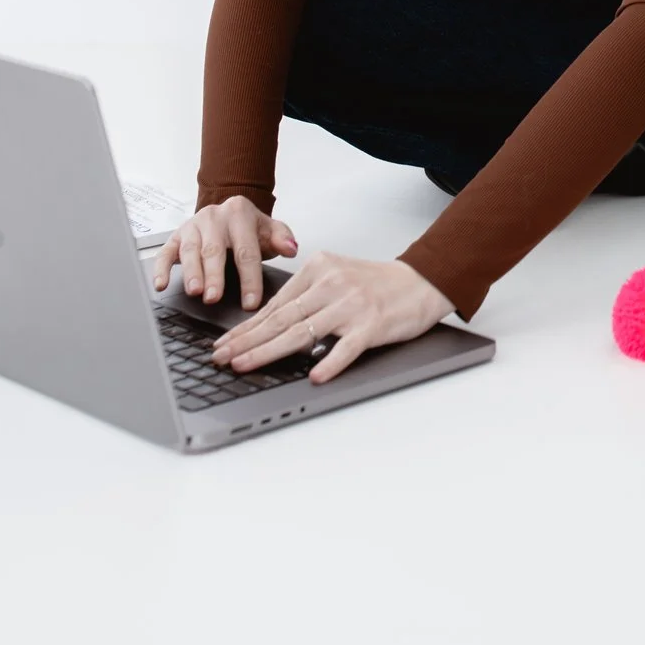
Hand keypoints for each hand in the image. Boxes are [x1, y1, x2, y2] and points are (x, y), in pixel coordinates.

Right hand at [150, 195, 297, 309]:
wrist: (228, 211)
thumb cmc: (249, 228)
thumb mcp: (270, 229)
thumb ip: (282, 238)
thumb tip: (291, 248)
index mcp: (240, 214)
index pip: (247, 250)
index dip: (249, 278)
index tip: (250, 302)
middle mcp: (214, 217)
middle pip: (214, 249)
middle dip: (214, 275)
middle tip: (214, 297)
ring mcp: (192, 226)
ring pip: (190, 250)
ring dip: (191, 272)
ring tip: (194, 291)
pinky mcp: (175, 236)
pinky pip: (165, 252)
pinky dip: (160, 268)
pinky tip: (161, 284)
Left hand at [208, 252, 454, 384]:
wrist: (422, 282)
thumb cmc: (378, 284)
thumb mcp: (337, 277)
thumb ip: (306, 296)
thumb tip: (269, 325)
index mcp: (319, 269)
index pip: (274, 304)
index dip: (246, 327)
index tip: (224, 343)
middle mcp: (332, 284)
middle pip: (280, 318)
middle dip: (246, 341)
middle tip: (221, 357)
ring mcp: (352, 305)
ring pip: (302, 332)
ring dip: (269, 351)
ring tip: (245, 365)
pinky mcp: (372, 325)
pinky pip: (346, 347)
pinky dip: (329, 362)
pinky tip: (313, 375)